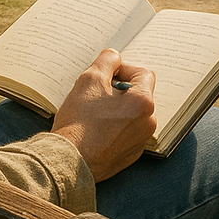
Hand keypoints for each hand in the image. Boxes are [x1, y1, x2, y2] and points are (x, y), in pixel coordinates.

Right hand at [51, 49, 156, 181]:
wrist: (70, 161)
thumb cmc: (80, 120)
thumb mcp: (89, 79)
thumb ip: (107, 60)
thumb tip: (115, 57)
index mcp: (143, 103)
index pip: (143, 73)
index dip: (123, 69)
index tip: (105, 76)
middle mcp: (148, 123)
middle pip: (137, 94)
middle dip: (118, 90)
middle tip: (94, 94)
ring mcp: (140, 142)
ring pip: (131, 113)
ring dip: (115, 108)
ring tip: (92, 113)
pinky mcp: (129, 155)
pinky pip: (125, 132)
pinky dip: (113, 127)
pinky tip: (94, 130)